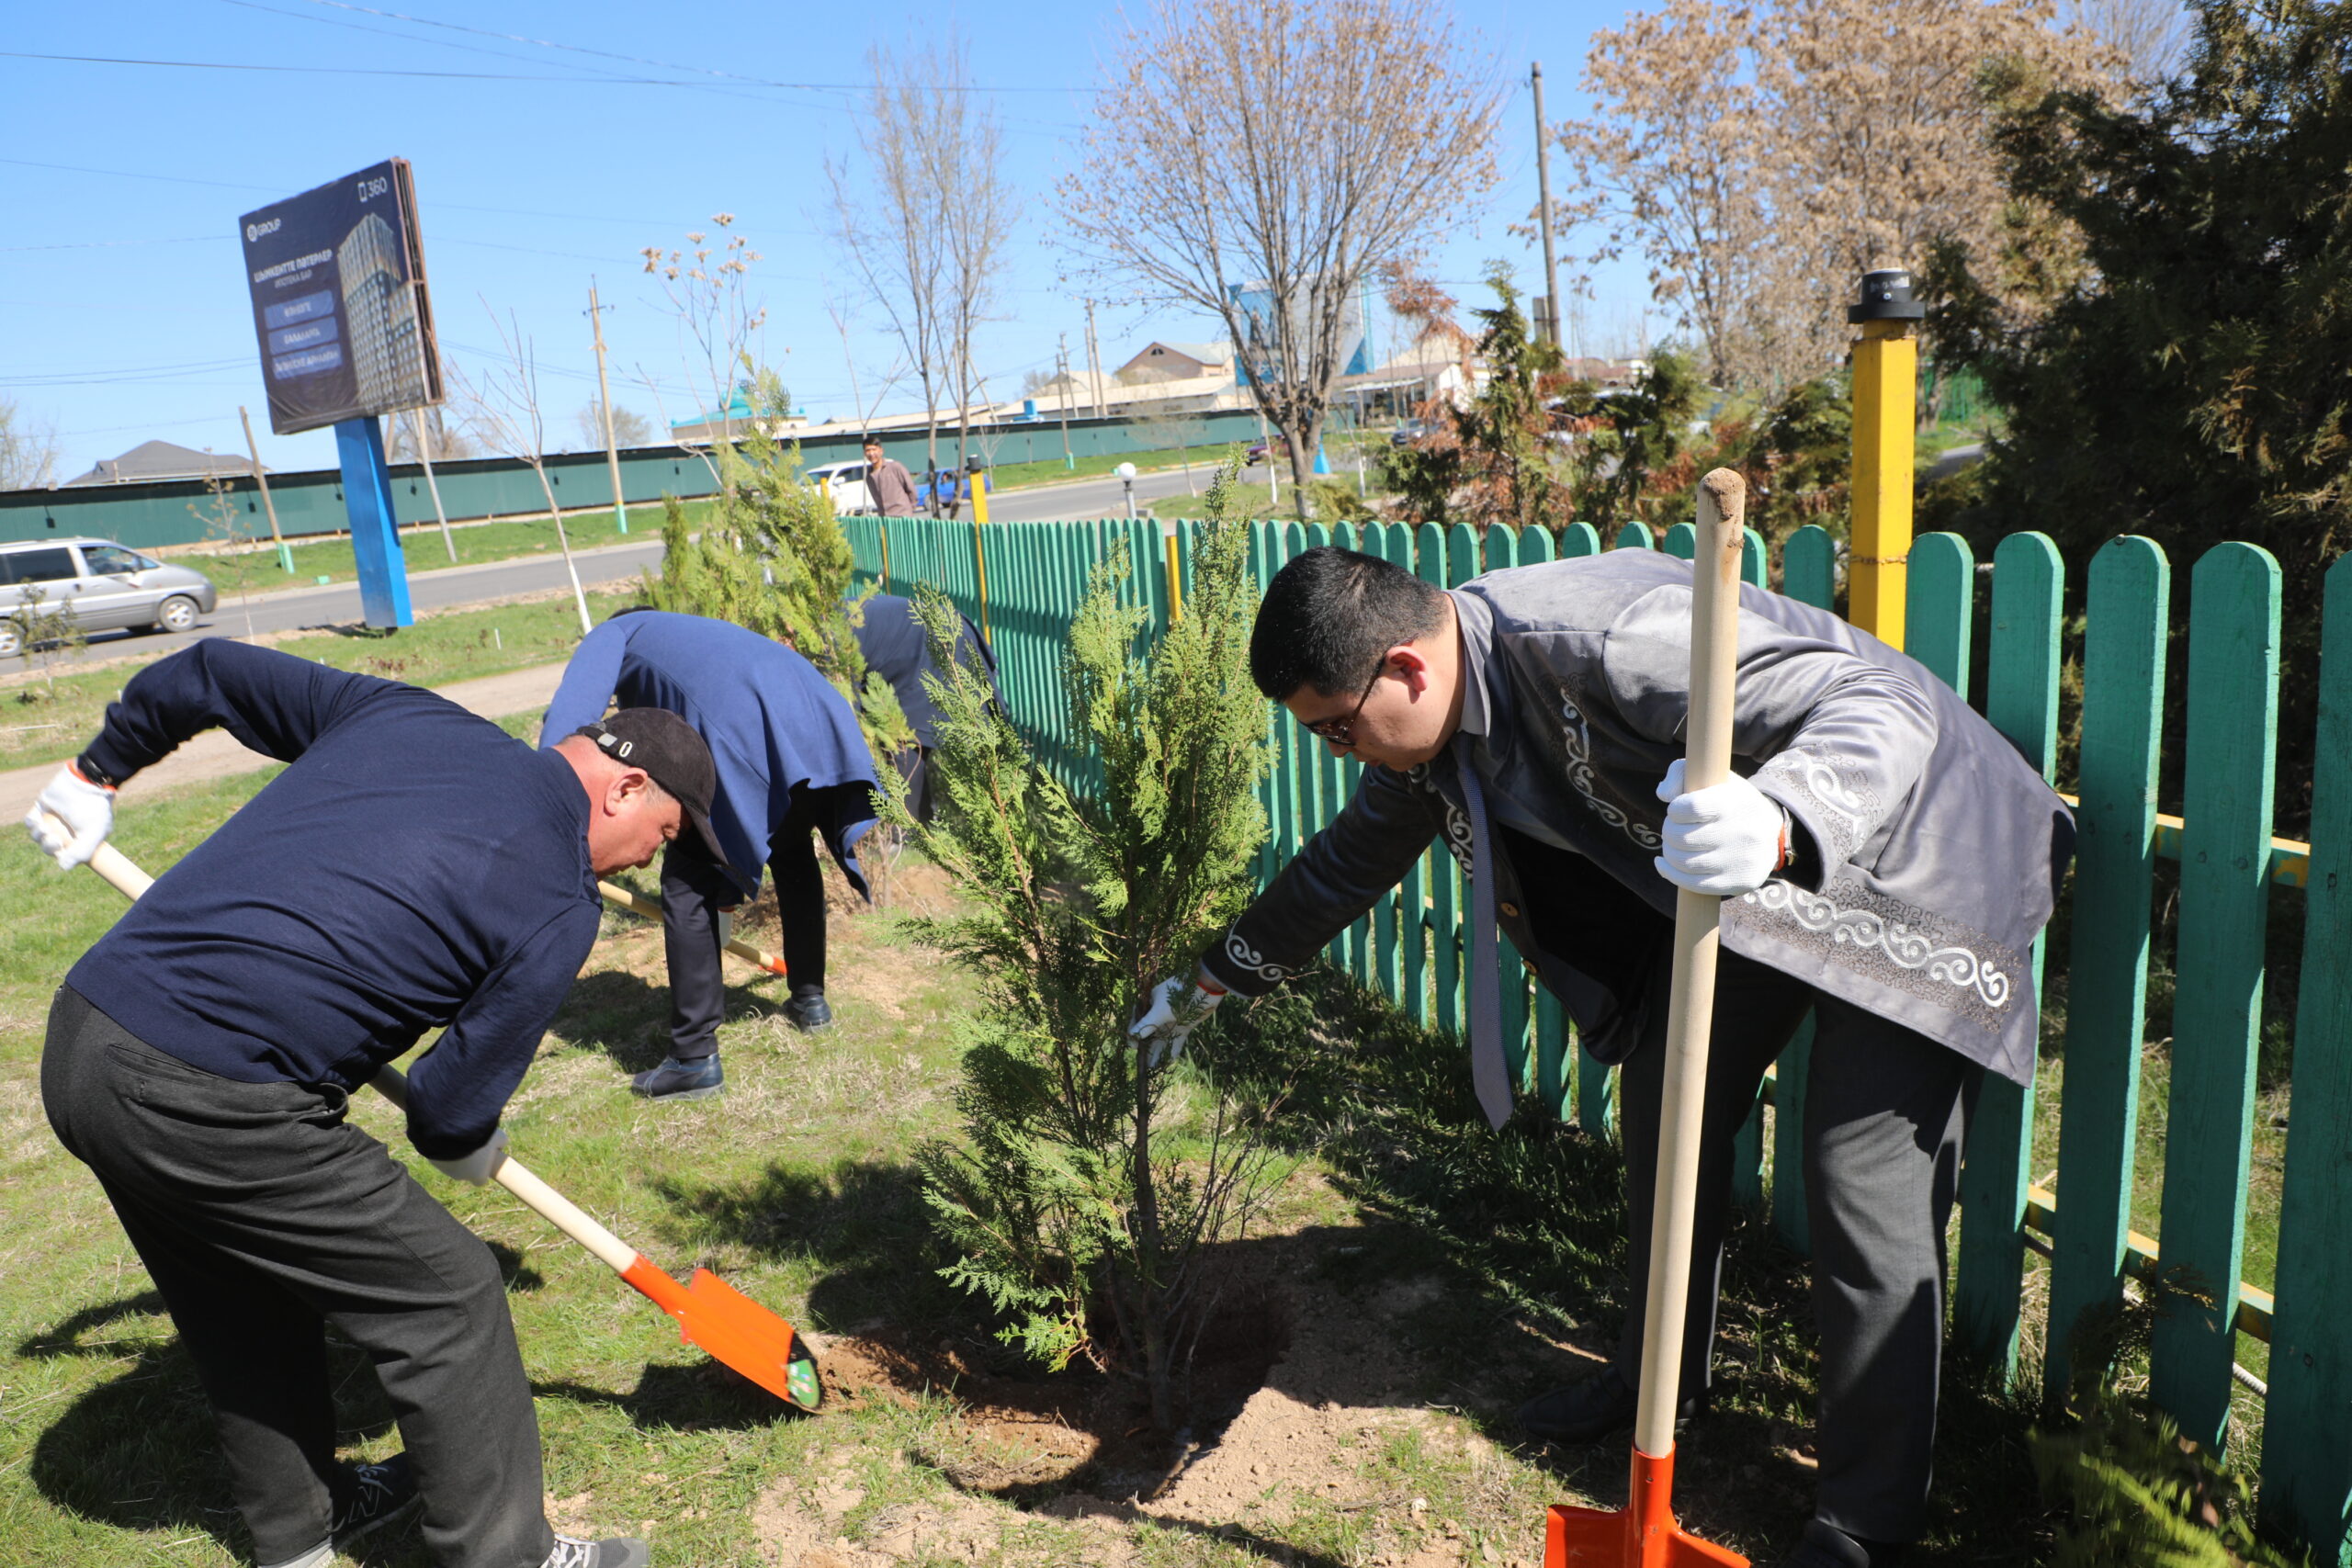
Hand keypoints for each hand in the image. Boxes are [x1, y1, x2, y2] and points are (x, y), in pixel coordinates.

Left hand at [25, 764, 115, 869]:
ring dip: (39, 836)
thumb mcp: (94, 833)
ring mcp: (54, 818)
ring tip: (45, 829)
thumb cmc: (93, 808)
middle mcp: (67, 829)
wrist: (85, 782)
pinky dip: (32, 824)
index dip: (63, 856)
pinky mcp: (42, 808)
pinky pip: (31, 822)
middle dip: (49, 847)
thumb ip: (81, 852)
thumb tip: (63, 867)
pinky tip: (38, 821)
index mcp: (83, 837)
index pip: (69, 854)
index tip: (63, 854)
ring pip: (38, 836)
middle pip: (50, 847)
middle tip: (56, 840)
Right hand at [428, 1127, 508, 1184]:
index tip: (486, 1159)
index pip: (481, 1181)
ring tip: (460, 1137)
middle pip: (465, 1171)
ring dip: (455, 1153)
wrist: (451, 1131)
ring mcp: (444, 1169)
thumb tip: (502, 1143)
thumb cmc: (479, 1136)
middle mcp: (460, 1176)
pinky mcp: (432, 1159)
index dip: (483, 1170)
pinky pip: (439, 1154)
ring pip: (451, 1163)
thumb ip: (501, 1142)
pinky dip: (443, 1147)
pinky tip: (448, 1135)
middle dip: (468, 1160)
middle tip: (472, 1143)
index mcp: (477, 1175)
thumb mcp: (497, 1136)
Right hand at [1128, 974, 1225, 1065]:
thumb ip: (1146, 1025)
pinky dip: (1174, 1049)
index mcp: (1150, 1004)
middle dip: (1146, 1047)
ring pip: (1163, 1038)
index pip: (1137, 1021)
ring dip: (1158, 1051)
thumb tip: (1132, 1036)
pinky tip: (1170, 1060)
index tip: (1132, 1048)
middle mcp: (1159, 1012)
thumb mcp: (1159, 1012)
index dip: (1134, 1035)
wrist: (1204, 989)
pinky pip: (1177, 1039)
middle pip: (1150, 1032)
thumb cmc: (1178, 995)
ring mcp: (1172, 1019)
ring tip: (1153, 1067)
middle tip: (1142, 1063)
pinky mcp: (1184, 1025)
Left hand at [1653, 759, 1787, 897]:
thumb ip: (1681, 774)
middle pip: (1682, 838)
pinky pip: (1693, 884)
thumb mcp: (1712, 778)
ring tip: (1673, 845)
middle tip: (1673, 828)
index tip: (1677, 810)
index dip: (1675, 810)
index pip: (1690, 808)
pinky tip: (1664, 864)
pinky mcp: (1739, 882)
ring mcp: (1741, 860)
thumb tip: (1664, 794)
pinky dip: (1670, 874)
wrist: (1770, 834)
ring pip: (1684, 862)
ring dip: (1669, 852)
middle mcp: (1743, 832)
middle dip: (1669, 832)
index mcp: (1736, 802)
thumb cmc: (1730, 802)